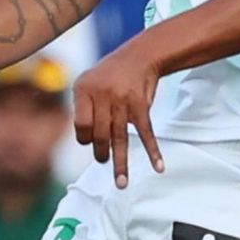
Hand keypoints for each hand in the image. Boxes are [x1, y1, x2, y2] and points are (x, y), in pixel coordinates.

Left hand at [73, 39, 163, 186]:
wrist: (138, 57)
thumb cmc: (109, 76)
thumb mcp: (87, 83)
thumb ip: (82, 109)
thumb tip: (86, 141)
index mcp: (84, 90)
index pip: (81, 125)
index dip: (85, 138)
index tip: (90, 141)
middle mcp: (102, 95)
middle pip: (100, 135)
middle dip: (101, 153)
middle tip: (103, 161)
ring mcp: (123, 101)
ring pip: (120, 139)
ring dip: (121, 163)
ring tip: (121, 183)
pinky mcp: (141, 106)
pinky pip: (146, 133)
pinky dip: (153, 151)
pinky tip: (158, 166)